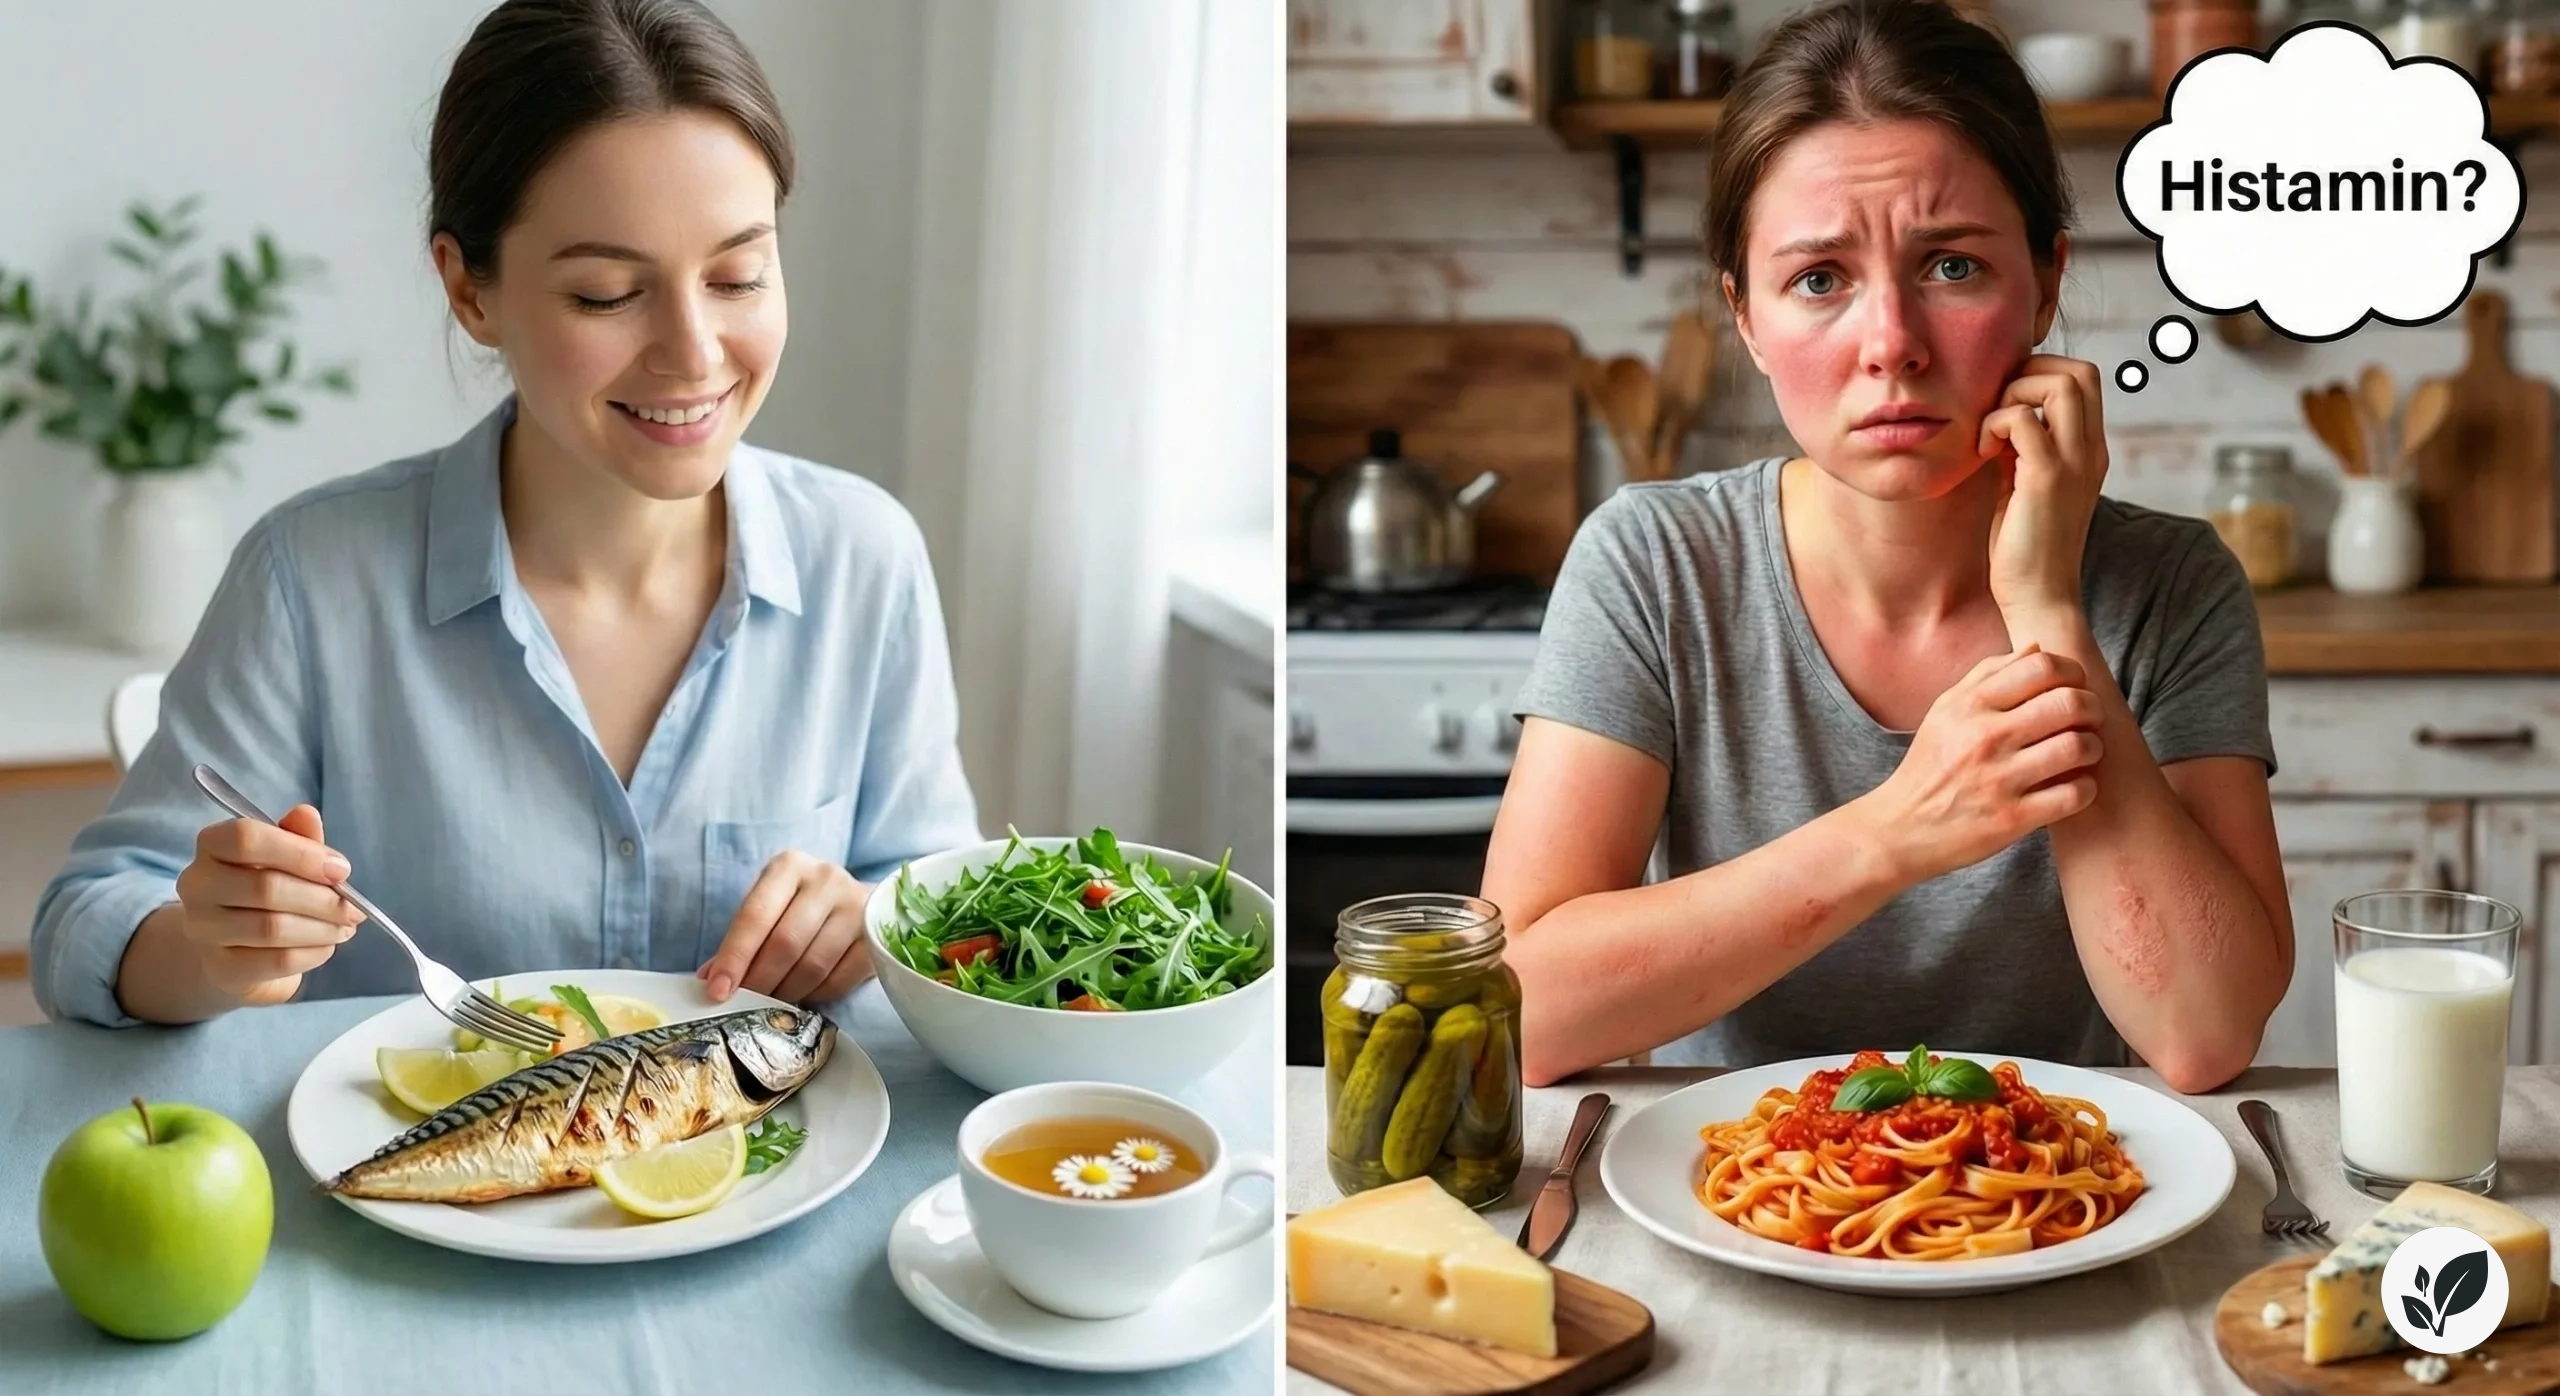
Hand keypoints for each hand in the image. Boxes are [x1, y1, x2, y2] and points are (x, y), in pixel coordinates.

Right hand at [172, 804, 361, 1006]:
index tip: (341, 870)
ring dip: (323, 928)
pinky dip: (313, 953)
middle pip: (266, 887)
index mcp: (212, 844)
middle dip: (323, 899)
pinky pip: (277, 960)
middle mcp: (197, 884)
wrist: (241, 947)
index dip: (301, 853)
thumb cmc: (269, 888)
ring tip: (346, 927)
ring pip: (273, 928)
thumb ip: (299, 835)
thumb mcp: (287, 855)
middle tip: (355, 908)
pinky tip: (327, 945)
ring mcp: (202, 929)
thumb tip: (306, 814)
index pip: (247, 838)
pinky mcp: (220, 967)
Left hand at [698, 852, 875, 1003]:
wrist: (855, 900)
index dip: (735, 956)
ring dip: (787, 992)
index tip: (718, 990)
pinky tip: (804, 994)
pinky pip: (840, 979)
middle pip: (786, 942)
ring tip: (772, 1000)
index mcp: (789, 866)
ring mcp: (856, 906)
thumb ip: (740, 942)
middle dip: (759, 981)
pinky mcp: (876, 937)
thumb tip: (709, 981)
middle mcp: (826, 879)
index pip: (756, 915)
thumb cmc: (799, 906)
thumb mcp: (767, 910)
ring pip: (813, 964)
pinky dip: (816, 995)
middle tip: (744, 1003)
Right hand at [1861, 646, 2102, 881]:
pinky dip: (2086, 788)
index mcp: (1969, 706)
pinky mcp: (2013, 819)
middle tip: (2089, 719)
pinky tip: (2075, 785)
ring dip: (2093, 747)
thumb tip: (2036, 647)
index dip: (2072, 671)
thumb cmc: (1929, 766)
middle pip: (2069, 703)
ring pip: (2078, 747)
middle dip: (2092, 708)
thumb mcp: (1945, 711)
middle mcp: (1984, 738)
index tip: (2074, 686)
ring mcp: (1999, 780)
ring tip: (2085, 752)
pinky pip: (2074, 795)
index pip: (2041, 667)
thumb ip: (1987, 675)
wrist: (1900, 828)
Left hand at [1980, 355, 2108, 620]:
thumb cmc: (2026, 547)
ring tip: (1990, 434)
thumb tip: (2002, 418)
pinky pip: (2021, 420)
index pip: (2086, 379)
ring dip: (2012, 396)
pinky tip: (1982, 453)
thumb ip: (2024, 449)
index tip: (2007, 405)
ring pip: (2059, 385)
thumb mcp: (2028, 486)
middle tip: (1998, 410)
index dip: (2042, 374)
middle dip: (2029, 373)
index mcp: (2089, 450)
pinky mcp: (2046, 478)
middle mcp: (2090, 450)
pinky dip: (1994, 424)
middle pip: (2080, 371)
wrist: (2040, 598)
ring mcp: (2074, 462)